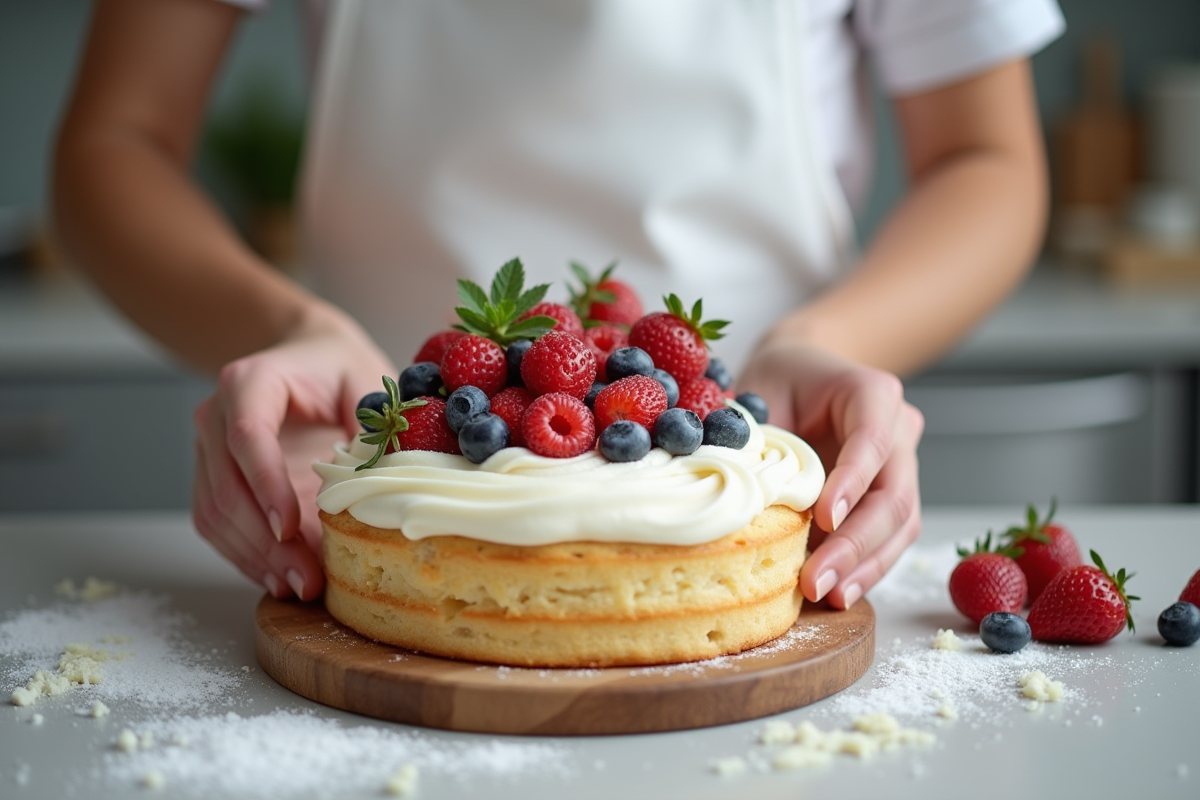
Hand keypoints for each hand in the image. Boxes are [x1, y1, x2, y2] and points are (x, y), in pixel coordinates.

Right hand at [191, 311, 394, 599]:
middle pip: (228, 487)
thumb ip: (375, 425)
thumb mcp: (366, 383)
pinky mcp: (211, 479)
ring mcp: (207, 449)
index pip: (248, 436)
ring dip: (255, 558)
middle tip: (306, 579)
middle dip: (266, 542)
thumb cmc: (337, 369)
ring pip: (217, 513)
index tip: (291, 529)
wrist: (305, 357)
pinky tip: (279, 577)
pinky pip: (218, 524)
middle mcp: (216, 416)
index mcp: (251, 382)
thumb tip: (392, 480)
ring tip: (299, 586)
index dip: (267, 485)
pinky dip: (246, 556)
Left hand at [739, 341, 923, 608]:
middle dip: (855, 544)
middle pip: (894, 494)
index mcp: (871, 392)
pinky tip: (839, 591)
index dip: (851, 481)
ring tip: (830, 596)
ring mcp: (902, 466)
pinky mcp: (892, 498)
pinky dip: (865, 568)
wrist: (802, 373)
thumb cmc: (778, 380)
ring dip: (865, 566)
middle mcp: (899, 430)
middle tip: (817, 580)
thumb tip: (720, 477)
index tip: (822, 518)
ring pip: (901, 524)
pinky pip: (891, 538)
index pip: (872, 440)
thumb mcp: (759, 391)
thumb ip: (750, 431)